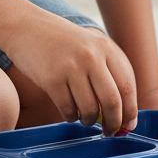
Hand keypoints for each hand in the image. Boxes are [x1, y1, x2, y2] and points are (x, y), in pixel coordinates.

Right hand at [4, 18, 137, 135]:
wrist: (26, 26)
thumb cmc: (62, 42)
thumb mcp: (90, 45)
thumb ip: (107, 71)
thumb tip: (124, 113)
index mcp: (105, 47)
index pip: (126, 86)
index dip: (130, 111)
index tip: (128, 126)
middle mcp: (91, 56)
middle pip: (112, 102)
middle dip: (114, 123)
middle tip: (110, 132)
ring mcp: (71, 67)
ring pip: (90, 110)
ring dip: (89, 120)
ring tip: (85, 117)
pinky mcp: (51, 80)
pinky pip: (68, 111)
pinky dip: (71, 117)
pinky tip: (69, 110)